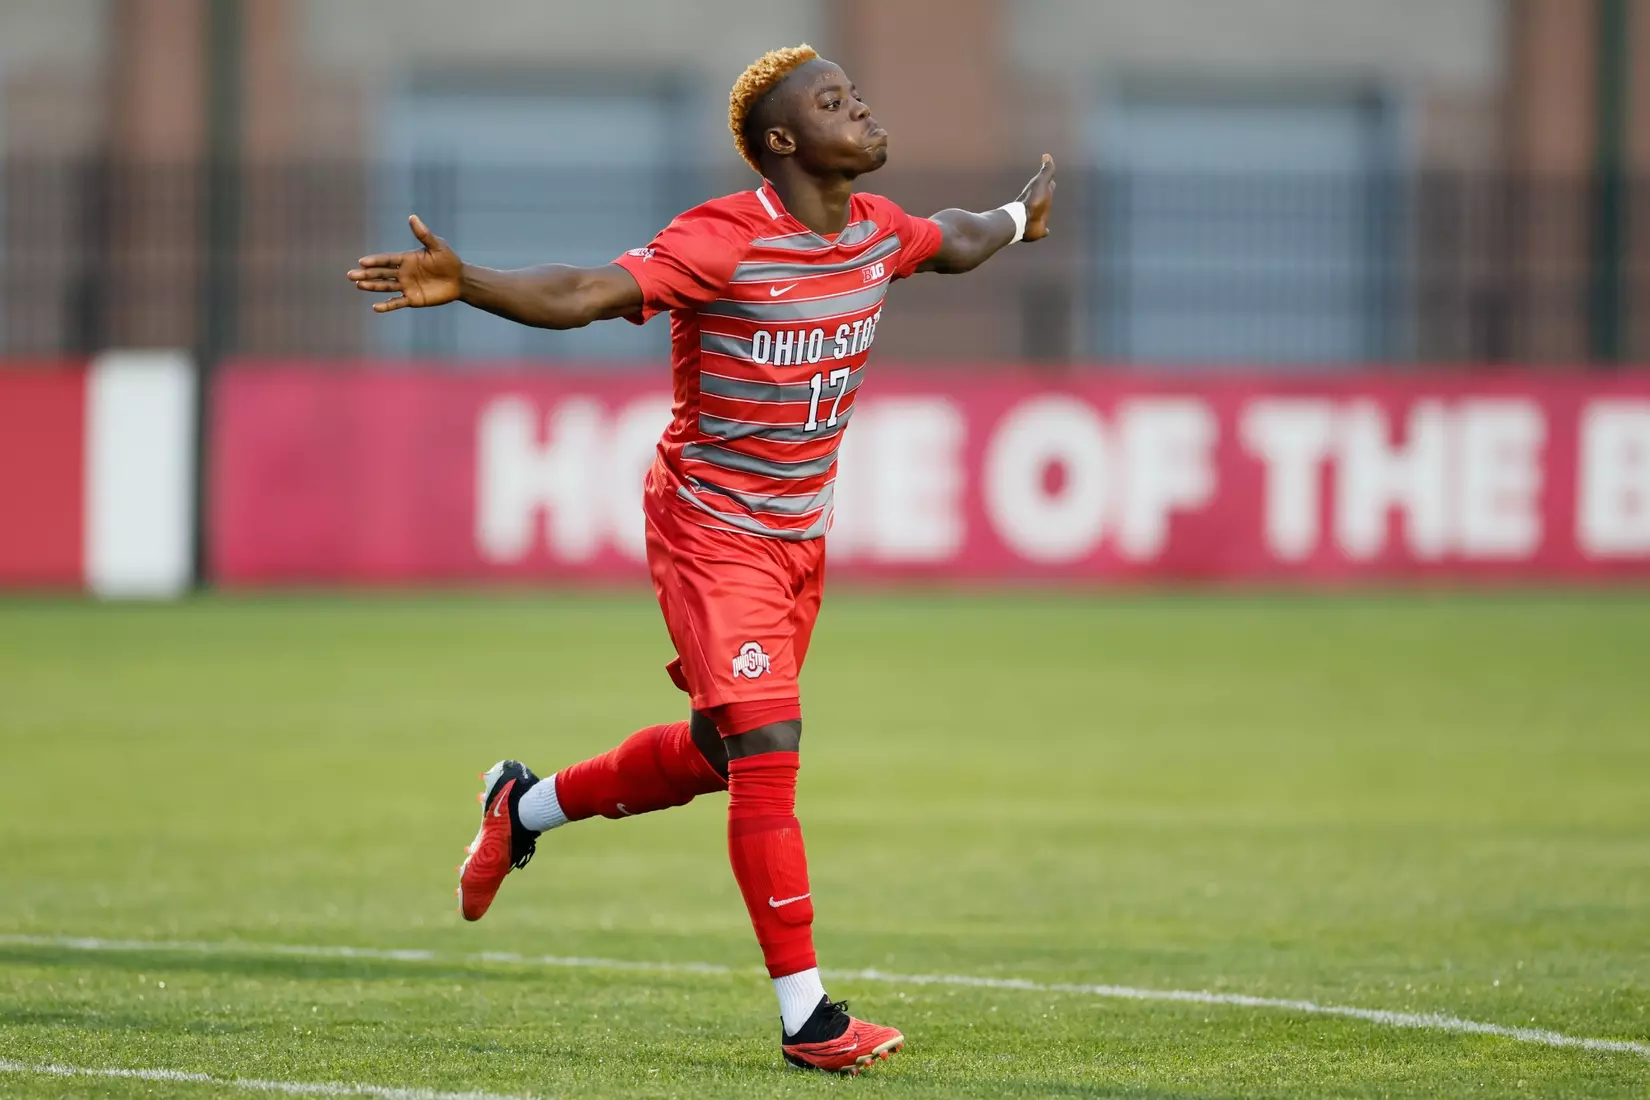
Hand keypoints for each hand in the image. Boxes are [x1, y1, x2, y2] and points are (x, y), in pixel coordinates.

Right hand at [347, 215, 463, 311]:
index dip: (374, 261)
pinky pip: (397, 302)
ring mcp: (407, 286)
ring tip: (358, 285)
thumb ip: (423, 234)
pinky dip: (387, 305)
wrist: (460, 280)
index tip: (362, 262)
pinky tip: (375, 307)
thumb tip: (412, 217)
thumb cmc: (449, 260)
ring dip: (372, 286)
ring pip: (385, 286)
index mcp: (406, 259)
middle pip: (381, 273)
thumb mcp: (437, 246)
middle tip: (351, 275)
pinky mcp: (413, 299)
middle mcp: (403, 273)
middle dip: (366, 274)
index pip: (386, 260)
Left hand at [1015, 154, 1056, 242]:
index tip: (1051, 175)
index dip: (1049, 179)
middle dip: (1049, 192)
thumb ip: (1046, 171)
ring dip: (1047, 210)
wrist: (1023, 221)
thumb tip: (1046, 155)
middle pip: (1046, 197)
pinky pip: (1043, 229)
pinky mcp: (1038, 229)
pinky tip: (1046, 231)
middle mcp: (1040, 205)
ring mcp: (1039, 217)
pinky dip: (1045, 230)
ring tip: (1049, 209)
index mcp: (1042, 193)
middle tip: (1052, 187)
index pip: (1047, 184)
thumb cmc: (1033, 201)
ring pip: (1045, 212)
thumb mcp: (1041, 183)